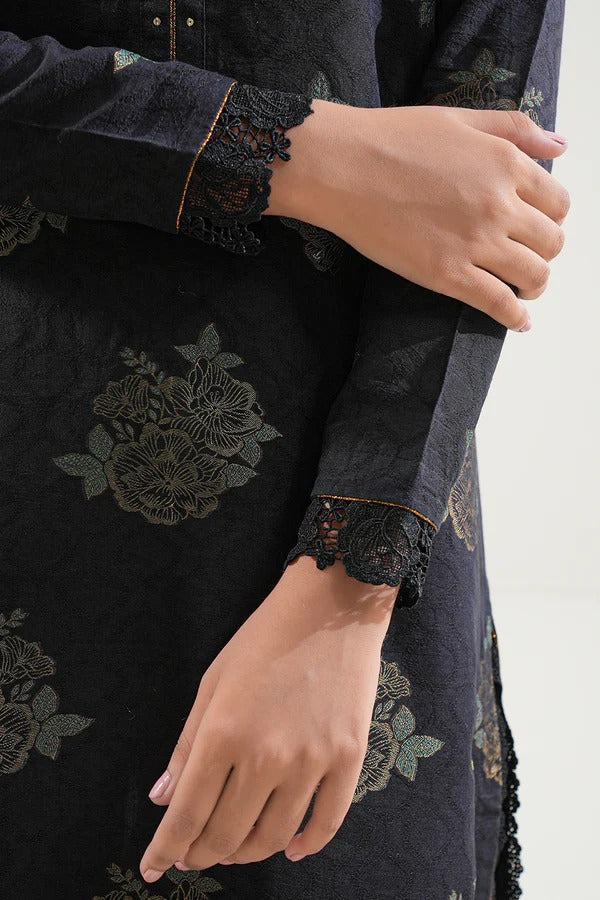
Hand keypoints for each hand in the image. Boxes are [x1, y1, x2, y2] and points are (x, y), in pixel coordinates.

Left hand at [139, 555, 396, 881]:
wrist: (330, 608)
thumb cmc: (263, 639)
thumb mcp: (213, 683)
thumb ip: (187, 744)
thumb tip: (163, 798)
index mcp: (224, 734)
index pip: (186, 815)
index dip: (165, 850)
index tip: (154, 868)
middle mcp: (266, 756)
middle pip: (226, 834)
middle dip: (202, 853)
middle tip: (193, 854)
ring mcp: (312, 760)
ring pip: (273, 836)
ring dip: (246, 852)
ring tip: (233, 848)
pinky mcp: (348, 757)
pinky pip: (327, 822)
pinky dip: (305, 845)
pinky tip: (289, 848)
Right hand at [267, 101, 570, 331]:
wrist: (341, 166)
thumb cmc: (392, 138)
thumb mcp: (461, 118)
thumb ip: (516, 130)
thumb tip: (561, 146)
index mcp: (506, 164)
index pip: (558, 203)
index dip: (552, 219)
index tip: (537, 227)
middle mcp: (499, 205)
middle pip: (552, 243)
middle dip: (545, 253)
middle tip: (526, 258)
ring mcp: (475, 242)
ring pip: (534, 276)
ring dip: (535, 287)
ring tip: (523, 291)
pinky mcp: (447, 274)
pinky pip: (499, 304)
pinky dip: (516, 317)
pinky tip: (518, 321)